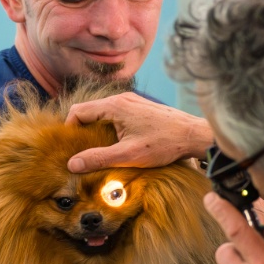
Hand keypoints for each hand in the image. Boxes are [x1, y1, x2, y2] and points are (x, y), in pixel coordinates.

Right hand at [66, 92, 213, 171]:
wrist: (194, 135)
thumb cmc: (164, 143)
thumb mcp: (128, 155)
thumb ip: (98, 158)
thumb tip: (72, 164)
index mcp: (114, 106)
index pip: (78, 112)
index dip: (69, 130)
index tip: (71, 149)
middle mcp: (121, 99)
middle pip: (89, 112)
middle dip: (82, 132)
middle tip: (82, 153)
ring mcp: (132, 102)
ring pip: (103, 114)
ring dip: (97, 131)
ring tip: (99, 152)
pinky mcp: (140, 109)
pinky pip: (116, 115)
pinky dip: (110, 129)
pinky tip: (117, 145)